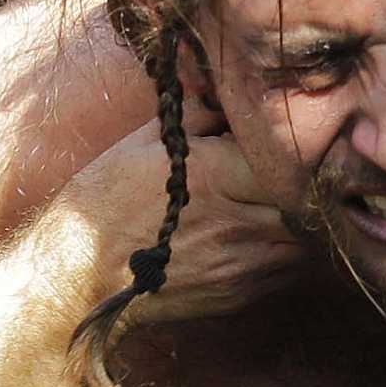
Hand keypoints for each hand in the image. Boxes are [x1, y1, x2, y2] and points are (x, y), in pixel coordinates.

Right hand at [51, 114, 303, 326]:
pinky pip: (287, 270)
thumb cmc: (104, 202)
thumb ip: (196, 115)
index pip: (290, 158)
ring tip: (285, 205)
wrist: (77, 276)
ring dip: (303, 221)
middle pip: (307, 200)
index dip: (299, 150)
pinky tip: (267, 237)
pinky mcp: (237, 294)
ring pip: (305, 237)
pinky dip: (287, 251)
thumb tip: (228, 92)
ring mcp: (240, 262)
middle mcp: (236, 219)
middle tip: (304, 173)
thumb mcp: (144, 143)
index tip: (295, 144)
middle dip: (308, 186)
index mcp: (215, 174)